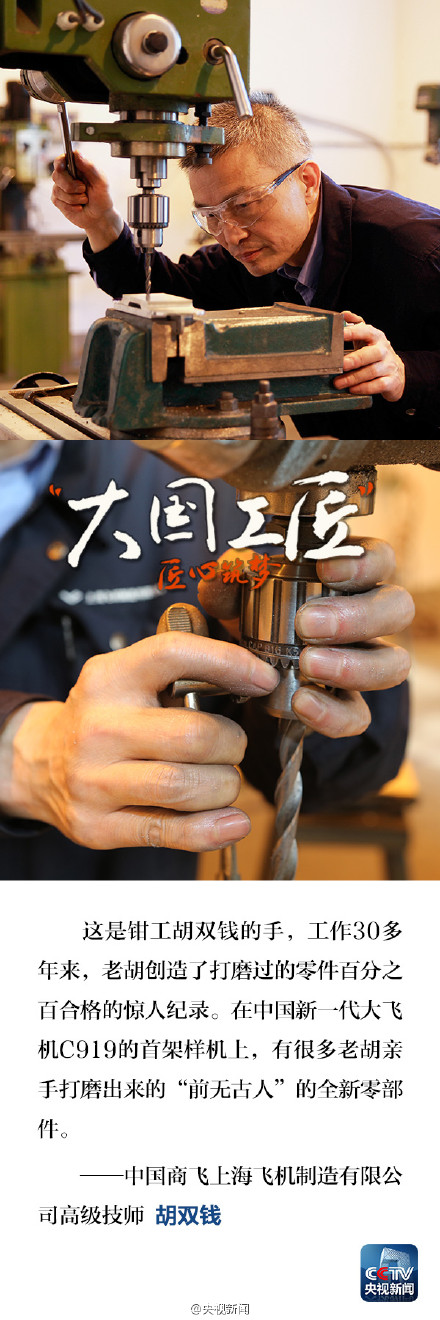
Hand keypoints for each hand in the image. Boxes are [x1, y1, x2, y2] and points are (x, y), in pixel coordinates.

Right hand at [0, 633, 277, 851]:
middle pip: (194, 736)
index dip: (228, 663)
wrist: (40, 763)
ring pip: (185, 786)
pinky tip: (234, 822)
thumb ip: (182, 670)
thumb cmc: (106, 719)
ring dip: (224, 786)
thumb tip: (256, 675)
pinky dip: (211, 830)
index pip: (173, 654)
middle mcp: (98, 727)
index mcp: (110, 678)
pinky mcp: (98, 826)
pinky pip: (168, 832)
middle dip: (232, 744)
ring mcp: (94, 780)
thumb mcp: (128, 678)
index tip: (263, 679)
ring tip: (222, 780)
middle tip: (231, 747)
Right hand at [51, 151, 123, 251]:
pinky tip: (79, 207)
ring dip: (74, 198)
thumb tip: (77, 153)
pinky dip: (71, 206)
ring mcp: (61, 188)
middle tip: (83, 189)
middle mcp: (66, 176)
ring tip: (84, 199)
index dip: (59, 162)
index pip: (61, 159)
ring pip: (57, 190)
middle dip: (71, 185)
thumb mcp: (100, 181)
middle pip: (57, 175)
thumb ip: (89, 167)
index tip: (62, 167)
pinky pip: (58, 201)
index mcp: (76, 168)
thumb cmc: (102, 197)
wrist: (100, 217)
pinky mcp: (58, 201)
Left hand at [198, 539, 414, 738]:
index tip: (326, 569)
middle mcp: (368, 617)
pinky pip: (359, 715)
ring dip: (354, 665)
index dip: (363, 563)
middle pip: (397, 607)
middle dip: (357, 616)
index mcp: (348, 577)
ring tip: (308, 664)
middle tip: (308, 624)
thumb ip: (231, 580)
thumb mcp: (235, 596)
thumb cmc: (252, 617)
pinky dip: (333, 713)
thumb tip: (231, 570)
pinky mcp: (349, 707)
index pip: (379, 559)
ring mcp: (365, 663)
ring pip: (394, 664)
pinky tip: (303, 703)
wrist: (243, 675)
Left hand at [333, 310, 404, 400]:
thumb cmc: (375, 354)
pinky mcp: (390, 382)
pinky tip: (352, 390)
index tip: (339, 335)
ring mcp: (388, 366)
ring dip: (353, 378)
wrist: (397, 373)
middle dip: (354, 359)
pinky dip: (364, 388)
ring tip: (338, 383)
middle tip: (340, 365)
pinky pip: (377, 385)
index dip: (352, 332)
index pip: (365, 331)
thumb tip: (344, 314)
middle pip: (369, 354)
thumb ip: (356, 324)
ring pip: (371, 372)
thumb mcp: (368, 338)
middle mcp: (383, 350)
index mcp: (376, 337)